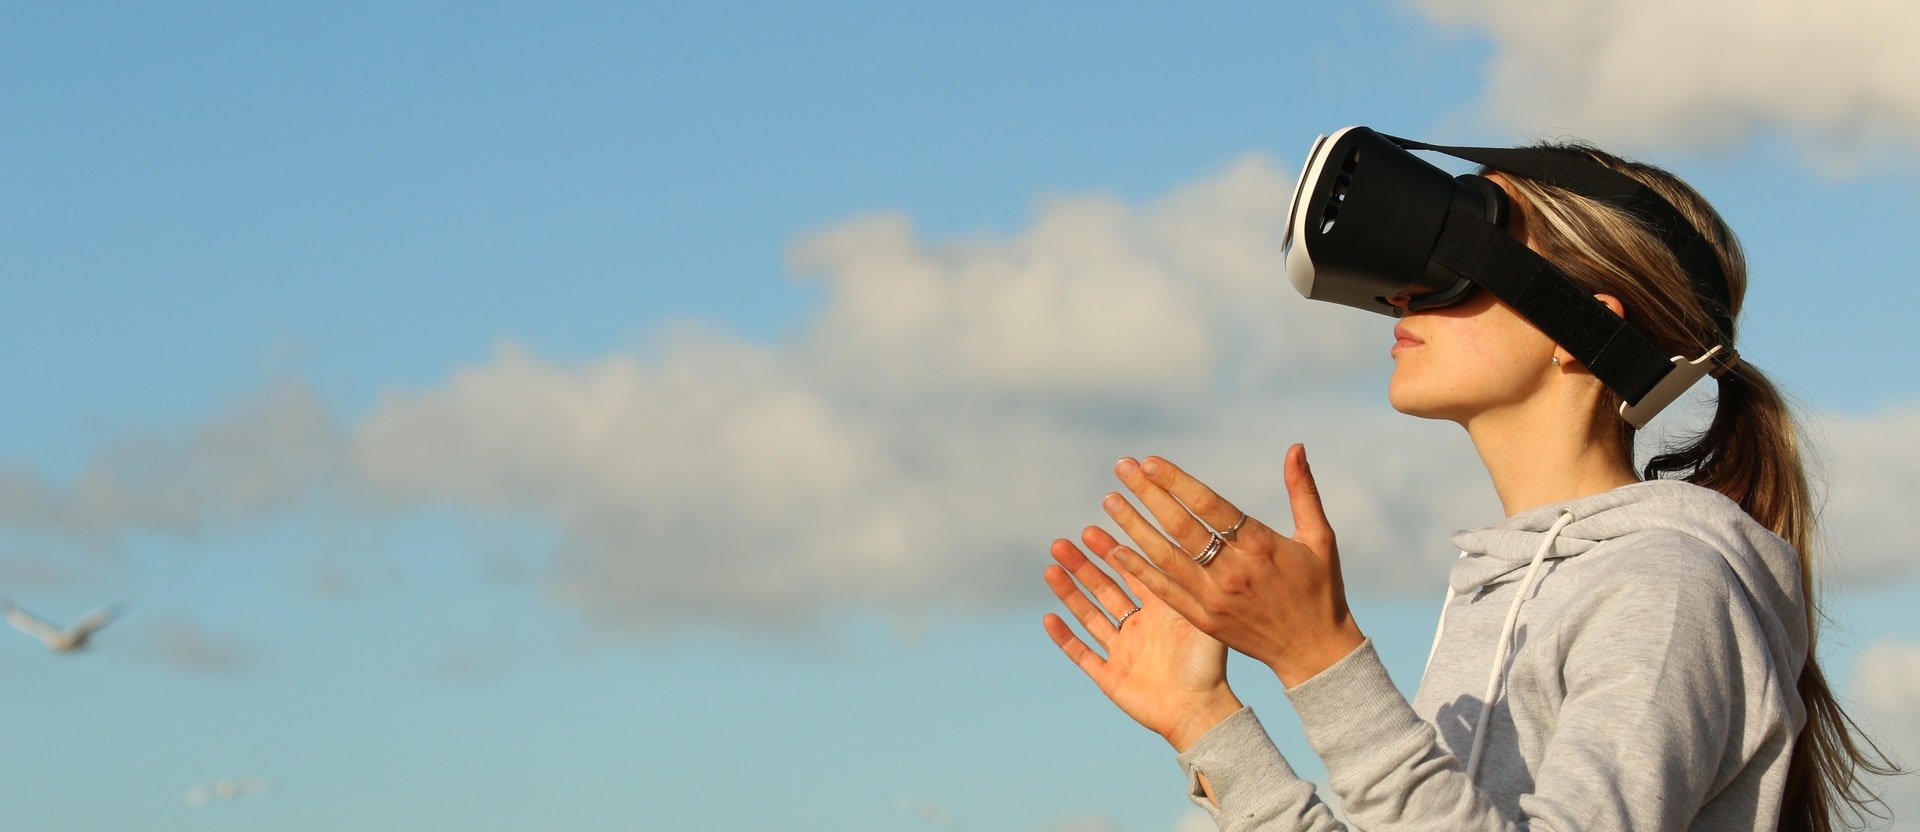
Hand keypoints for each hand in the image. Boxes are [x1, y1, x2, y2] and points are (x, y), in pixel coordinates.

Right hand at [1042, 525, 1242, 751]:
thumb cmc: (1209, 667)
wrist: (1201, 712)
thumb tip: (1185, 544)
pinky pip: (1082, 654)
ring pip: (1088, 616)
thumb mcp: (1202, 619)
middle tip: (1062, 544)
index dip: (1110, 552)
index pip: (1130, 572)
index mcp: (1159, 611)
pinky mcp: (1110, 677)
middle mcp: (1138, 627)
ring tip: (1051, 569)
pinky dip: (1065, 637)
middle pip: (1103, 589)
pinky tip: (1049, 618)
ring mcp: (1122, 651)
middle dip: (1082, 567)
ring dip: (1069, 593)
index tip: (1091, 529)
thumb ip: (1190, 586)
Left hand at [1100, 443, 1363, 688]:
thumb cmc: (1320, 589)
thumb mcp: (1319, 537)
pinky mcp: (1204, 620)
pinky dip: (1139, 571)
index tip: (1149, 461)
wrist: (1314, 651)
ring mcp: (1215, 598)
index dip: (1176, 481)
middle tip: (1121, 468)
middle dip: (1148, 494)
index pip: (1209, 505)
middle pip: (1180, 526)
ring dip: (1134, 527)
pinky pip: (1164, 592)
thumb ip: (1302, 490)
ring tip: (1110, 501)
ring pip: (1165, 557)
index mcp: (1260, 546)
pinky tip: (1116, 551)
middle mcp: (1233, 571)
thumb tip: (1295, 446)